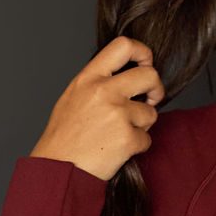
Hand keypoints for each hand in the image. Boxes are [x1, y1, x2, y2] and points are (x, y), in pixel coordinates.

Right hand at [30, 34, 165, 181]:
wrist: (58, 169)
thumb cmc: (64, 137)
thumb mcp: (74, 96)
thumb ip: (98, 82)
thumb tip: (127, 75)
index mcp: (89, 78)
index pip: (123, 46)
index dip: (142, 52)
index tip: (145, 64)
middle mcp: (104, 91)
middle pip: (149, 75)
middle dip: (156, 88)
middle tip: (151, 99)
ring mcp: (117, 114)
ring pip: (151, 112)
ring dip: (142, 124)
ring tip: (118, 134)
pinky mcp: (127, 138)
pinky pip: (147, 139)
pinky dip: (137, 146)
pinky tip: (117, 151)